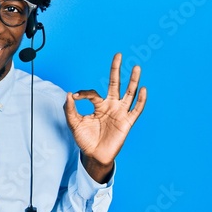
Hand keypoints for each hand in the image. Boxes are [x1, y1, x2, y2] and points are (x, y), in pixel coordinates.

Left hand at [64, 53, 146, 182]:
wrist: (94, 156)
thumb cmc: (85, 139)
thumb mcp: (74, 123)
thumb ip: (70, 109)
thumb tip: (68, 94)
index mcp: (98, 105)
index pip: (93, 93)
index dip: (83, 93)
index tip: (75, 97)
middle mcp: (111, 106)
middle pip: (115, 84)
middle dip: (116, 70)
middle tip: (118, 55)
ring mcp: (120, 113)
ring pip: (128, 93)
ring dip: (133, 80)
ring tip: (136, 67)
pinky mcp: (127, 122)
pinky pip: (136, 110)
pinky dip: (140, 100)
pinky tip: (143, 89)